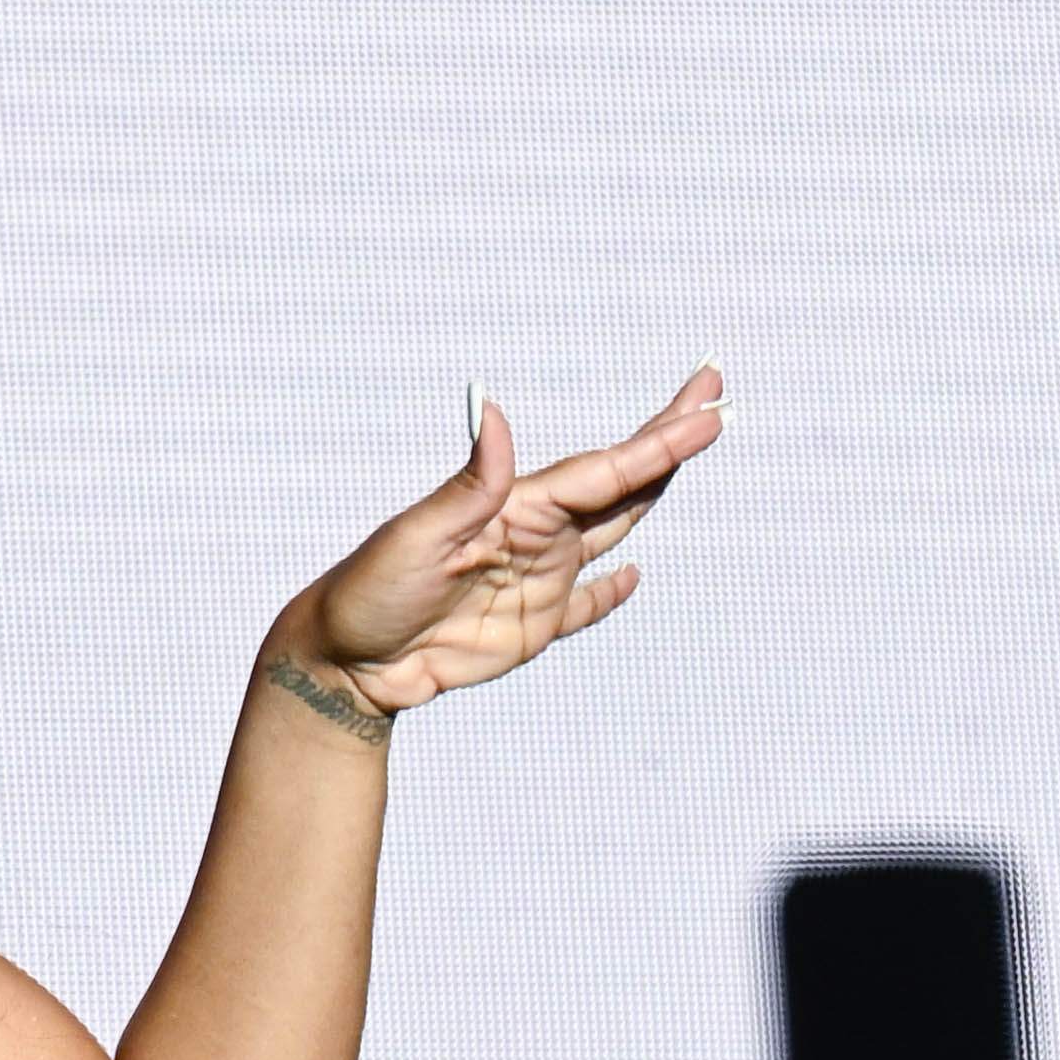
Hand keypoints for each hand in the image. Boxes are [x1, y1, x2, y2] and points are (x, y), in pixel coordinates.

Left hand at [288, 364, 727, 717]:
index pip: (603, 470)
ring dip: (652, 494)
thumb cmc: (369, 593)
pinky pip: (584, 606)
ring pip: (612, 530)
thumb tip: (491, 407)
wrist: (344, 662)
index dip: (659, 442)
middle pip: (620, 484)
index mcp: (515, 509)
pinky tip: (632, 576)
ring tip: (690, 453)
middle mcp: (536, 537)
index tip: (707, 406)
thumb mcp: (416, 536)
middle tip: (715, 397)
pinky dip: (611, 593)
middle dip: (669, 443)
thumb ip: (469, 484)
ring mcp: (539, 581)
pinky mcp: (532, 629)